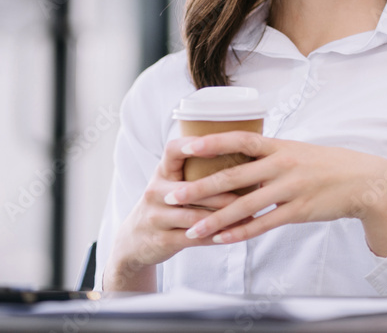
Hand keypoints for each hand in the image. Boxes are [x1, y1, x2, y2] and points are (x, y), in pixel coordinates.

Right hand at [101, 135, 242, 290]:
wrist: (134, 241)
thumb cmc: (165, 205)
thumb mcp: (170, 183)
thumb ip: (195, 171)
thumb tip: (240, 150)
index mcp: (162, 172)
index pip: (172, 150)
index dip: (192, 144)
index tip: (217, 145)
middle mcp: (155, 191)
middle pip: (191, 188)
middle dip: (223, 191)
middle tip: (252, 189)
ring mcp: (156, 217)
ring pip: (195, 216)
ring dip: (225, 217)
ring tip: (251, 214)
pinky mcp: (161, 240)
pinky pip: (194, 238)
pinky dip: (217, 236)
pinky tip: (235, 234)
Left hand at [163, 131, 386, 257]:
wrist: (363, 181)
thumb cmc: (325, 165)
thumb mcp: (296, 151)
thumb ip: (268, 155)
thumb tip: (236, 155)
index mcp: (279, 145)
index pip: (239, 139)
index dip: (210, 142)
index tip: (183, 146)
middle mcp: (282, 164)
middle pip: (233, 176)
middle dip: (198, 187)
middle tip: (170, 194)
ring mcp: (290, 188)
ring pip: (244, 206)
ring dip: (214, 219)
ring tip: (190, 230)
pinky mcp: (299, 210)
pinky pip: (264, 224)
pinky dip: (241, 232)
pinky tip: (222, 239)